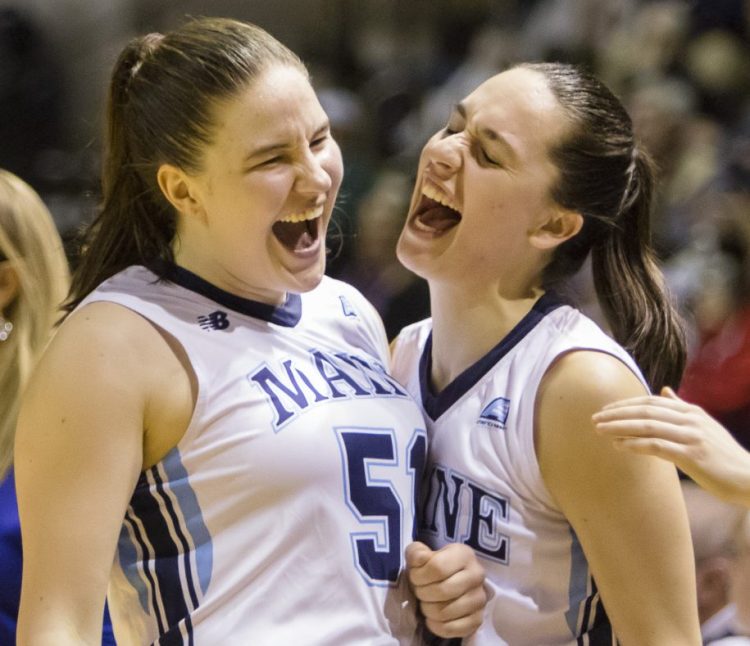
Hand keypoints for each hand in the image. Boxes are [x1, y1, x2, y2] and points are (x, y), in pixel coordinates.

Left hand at [406, 541, 485, 637]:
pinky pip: (452, 629)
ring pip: (445, 612)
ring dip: (427, 610)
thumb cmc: (434, 566)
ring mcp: (479, 599)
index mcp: (464, 554)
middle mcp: (477, 575)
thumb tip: (418, 560)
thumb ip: (416, 552)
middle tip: (419, 591)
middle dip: (422, 593)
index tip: (414, 577)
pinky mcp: (478, 619)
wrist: (451, 580)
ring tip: (426, 603)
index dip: (419, 575)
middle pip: (442, 591)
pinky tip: (432, 618)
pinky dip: (436, 626)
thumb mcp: (423, 553)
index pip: (437, 568)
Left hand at [593, 387, 749, 505]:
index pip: (650, 402)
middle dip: (617, 414)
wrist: (748, 477)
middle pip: (645, 411)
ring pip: (647, 426)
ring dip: (620, 427)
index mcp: (690, 411)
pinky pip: (657, 446)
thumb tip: (664, 391)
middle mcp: (690, 420)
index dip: (625, 404)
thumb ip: (681, 407)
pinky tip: (620, 446)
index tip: (604, 410)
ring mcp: (691, 437)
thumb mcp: (703, 424)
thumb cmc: (723, 454)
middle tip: (594, 419)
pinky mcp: (692, 456)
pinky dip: (636, 444)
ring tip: (600, 430)